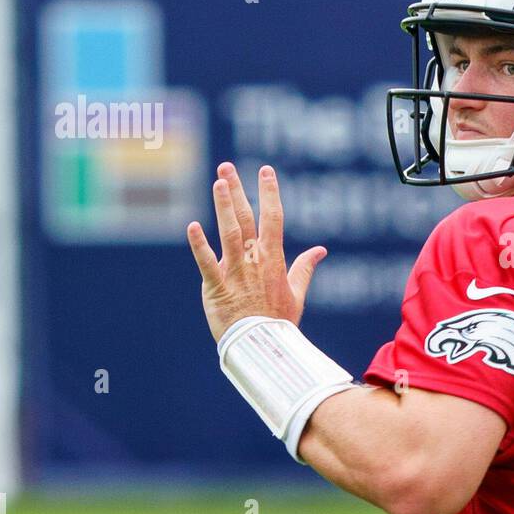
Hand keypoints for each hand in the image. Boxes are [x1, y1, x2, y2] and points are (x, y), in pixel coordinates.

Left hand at [186, 162, 327, 342]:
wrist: (262, 347)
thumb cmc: (279, 322)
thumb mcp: (297, 294)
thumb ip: (305, 268)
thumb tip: (321, 250)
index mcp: (274, 259)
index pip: (273, 218)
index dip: (270, 193)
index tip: (265, 172)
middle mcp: (254, 260)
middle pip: (247, 218)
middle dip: (237, 191)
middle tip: (226, 166)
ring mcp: (235, 272)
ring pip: (229, 233)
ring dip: (223, 207)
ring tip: (218, 183)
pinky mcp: (216, 287)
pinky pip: (206, 263)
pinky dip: (199, 245)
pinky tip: (192, 226)